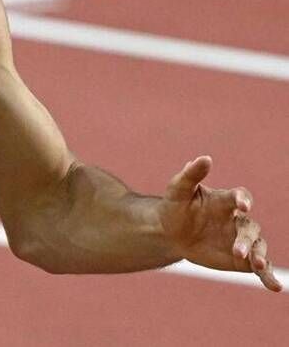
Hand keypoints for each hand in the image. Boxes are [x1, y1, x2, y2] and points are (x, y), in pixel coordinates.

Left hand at [159, 155, 280, 291]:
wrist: (170, 232)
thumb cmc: (175, 206)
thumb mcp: (177, 190)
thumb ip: (191, 175)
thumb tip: (204, 158)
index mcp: (225, 201)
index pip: (240, 197)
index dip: (243, 200)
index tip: (243, 205)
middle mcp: (238, 220)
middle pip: (249, 227)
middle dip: (246, 239)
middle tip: (237, 251)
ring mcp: (242, 240)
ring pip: (258, 247)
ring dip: (260, 256)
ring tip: (256, 265)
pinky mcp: (242, 260)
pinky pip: (259, 268)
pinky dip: (269, 277)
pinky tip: (275, 287)